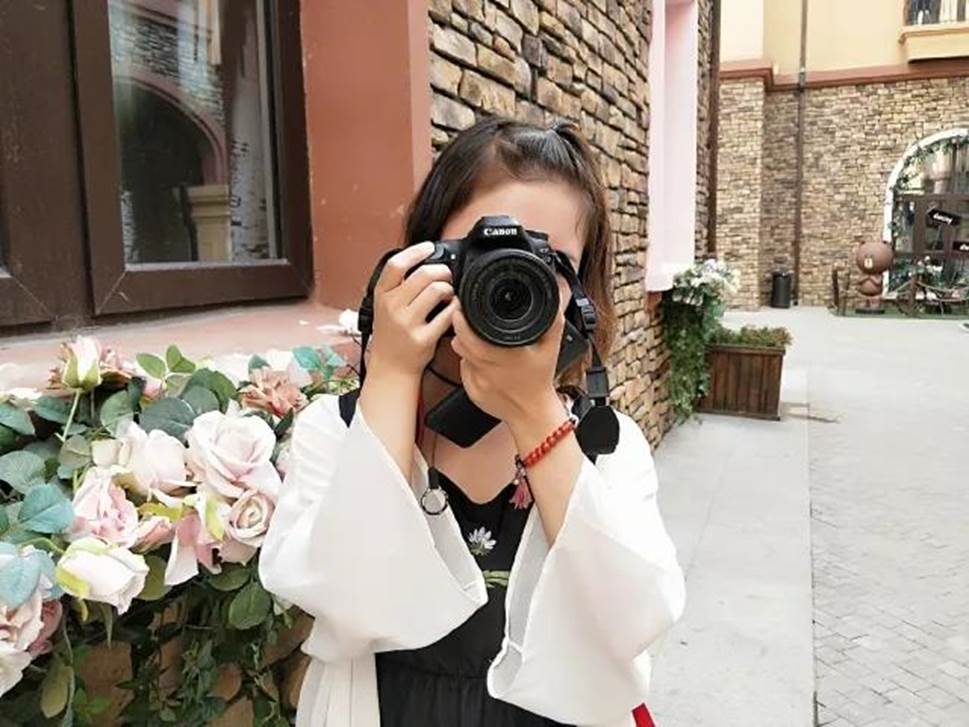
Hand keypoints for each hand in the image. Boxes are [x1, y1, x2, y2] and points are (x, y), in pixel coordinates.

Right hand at [368, 242, 457, 379]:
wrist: (391, 366)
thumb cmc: (391, 333)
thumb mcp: (385, 305)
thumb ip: (399, 285)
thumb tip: (423, 261)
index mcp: (382, 295)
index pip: (396, 264)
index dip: (415, 251)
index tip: (429, 247)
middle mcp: (392, 307)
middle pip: (423, 274)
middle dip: (441, 270)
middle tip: (447, 274)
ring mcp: (407, 323)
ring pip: (438, 291)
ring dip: (449, 288)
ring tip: (449, 293)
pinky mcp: (423, 339)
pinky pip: (447, 315)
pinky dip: (455, 308)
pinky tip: (453, 309)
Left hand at [450, 296, 566, 430]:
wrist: (533, 414)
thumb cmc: (541, 380)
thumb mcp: (552, 347)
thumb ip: (554, 319)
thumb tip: (555, 295)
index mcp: (503, 357)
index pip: (470, 336)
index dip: (462, 321)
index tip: (462, 308)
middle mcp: (487, 370)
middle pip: (460, 343)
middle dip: (460, 329)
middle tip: (464, 317)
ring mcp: (477, 382)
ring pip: (461, 355)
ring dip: (464, 344)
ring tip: (475, 337)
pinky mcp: (472, 392)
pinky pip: (464, 370)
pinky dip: (469, 361)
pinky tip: (483, 360)